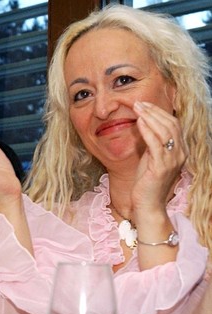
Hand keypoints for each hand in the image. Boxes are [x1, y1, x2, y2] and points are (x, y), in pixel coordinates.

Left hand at [132, 102, 185, 216]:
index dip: (159, 112)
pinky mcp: (162, 167)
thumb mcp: (150, 158)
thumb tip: (144, 124)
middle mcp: (180, 154)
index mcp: (180, 151)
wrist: (148, 206)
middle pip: (171, 125)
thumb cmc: (146, 183)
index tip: (144, 104)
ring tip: (137, 108)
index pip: (174, 125)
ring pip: (165, 132)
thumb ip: (151, 143)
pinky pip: (156, 144)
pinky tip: (139, 122)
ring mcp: (173, 161)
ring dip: (150, 117)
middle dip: (154, 111)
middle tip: (139, 102)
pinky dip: (147, 130)